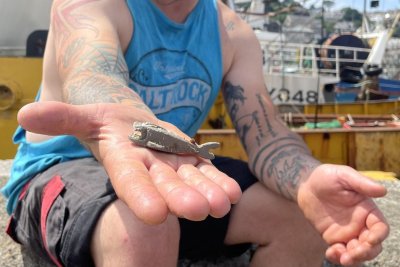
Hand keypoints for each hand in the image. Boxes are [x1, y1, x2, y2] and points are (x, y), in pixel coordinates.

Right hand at [17, 101, 241, 223]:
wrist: (134, 126)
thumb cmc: (109, 123)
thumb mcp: (86, 115)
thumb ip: (62, 117)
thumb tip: (24, 114)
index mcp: (123, 160)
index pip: (129, 180)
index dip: (139, 194)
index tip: (154, 213)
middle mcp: (149, 168)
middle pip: (165, 185)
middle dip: (180, 198)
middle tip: (199, 210)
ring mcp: (172, 166)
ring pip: (190, 181)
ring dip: (207, 192)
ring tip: (223, 204)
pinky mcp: (190, 160)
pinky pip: (205, 171)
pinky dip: (218, 181)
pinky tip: (232, 193)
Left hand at [297, 164, 388, 265]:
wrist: (306, 184)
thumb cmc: (327, 176)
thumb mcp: (344, 175)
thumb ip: (362, 183)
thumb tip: (382, 190)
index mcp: (367, 209)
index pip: (380, 228)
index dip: (378, 236)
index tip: (369, 240)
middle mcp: (360, 223)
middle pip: (372, 245)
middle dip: (366, 252)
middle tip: (352, 254)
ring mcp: (347, 232)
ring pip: (357, 252)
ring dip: (354, 259)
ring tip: (342, 259)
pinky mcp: (333, 237)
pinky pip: (340, 252)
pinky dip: (338, 257)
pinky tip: (331, 253)